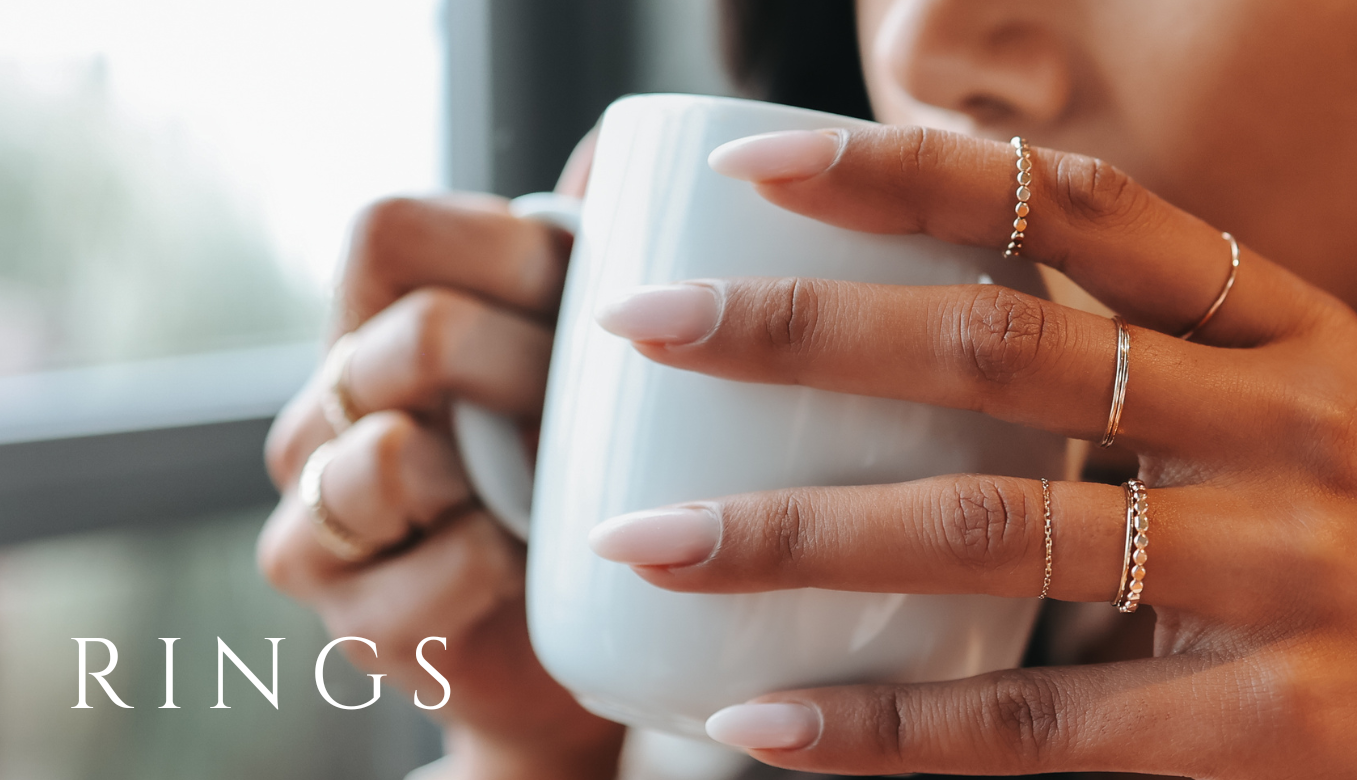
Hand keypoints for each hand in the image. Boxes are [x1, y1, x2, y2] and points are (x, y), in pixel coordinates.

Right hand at [258, 181, 622, 775]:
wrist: (584, 639)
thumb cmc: (583, 472)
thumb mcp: (588, 357)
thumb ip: (589, 255)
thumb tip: (629, 148)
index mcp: (377, 323)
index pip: (390, 230)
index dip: (504, 249)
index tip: (583, 294)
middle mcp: (327, 408)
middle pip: (414, 335)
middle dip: (530, 366)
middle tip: (580, 411)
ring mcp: (322, 514)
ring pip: (392, 451)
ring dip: (503, 470)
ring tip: (544, 493)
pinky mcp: (351, 615)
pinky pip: (430, 564)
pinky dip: (500, 564)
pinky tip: (530, 566)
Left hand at [584, 127, 1356, 778]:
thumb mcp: (1328, 440)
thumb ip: (1177, 383)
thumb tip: (943, 347)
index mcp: (1305, 334)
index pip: (1088, 207)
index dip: (915, 171)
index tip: (762, 159)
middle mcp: (1303, 428)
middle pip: (1011, 344)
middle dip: (806, 329)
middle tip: (650, 327)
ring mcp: (1298, 574)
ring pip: (998, 530)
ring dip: (801, 534)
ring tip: (653, 543)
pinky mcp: (1281, 726)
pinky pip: (1038, 727)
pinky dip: (892, 726)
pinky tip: (774, 718)